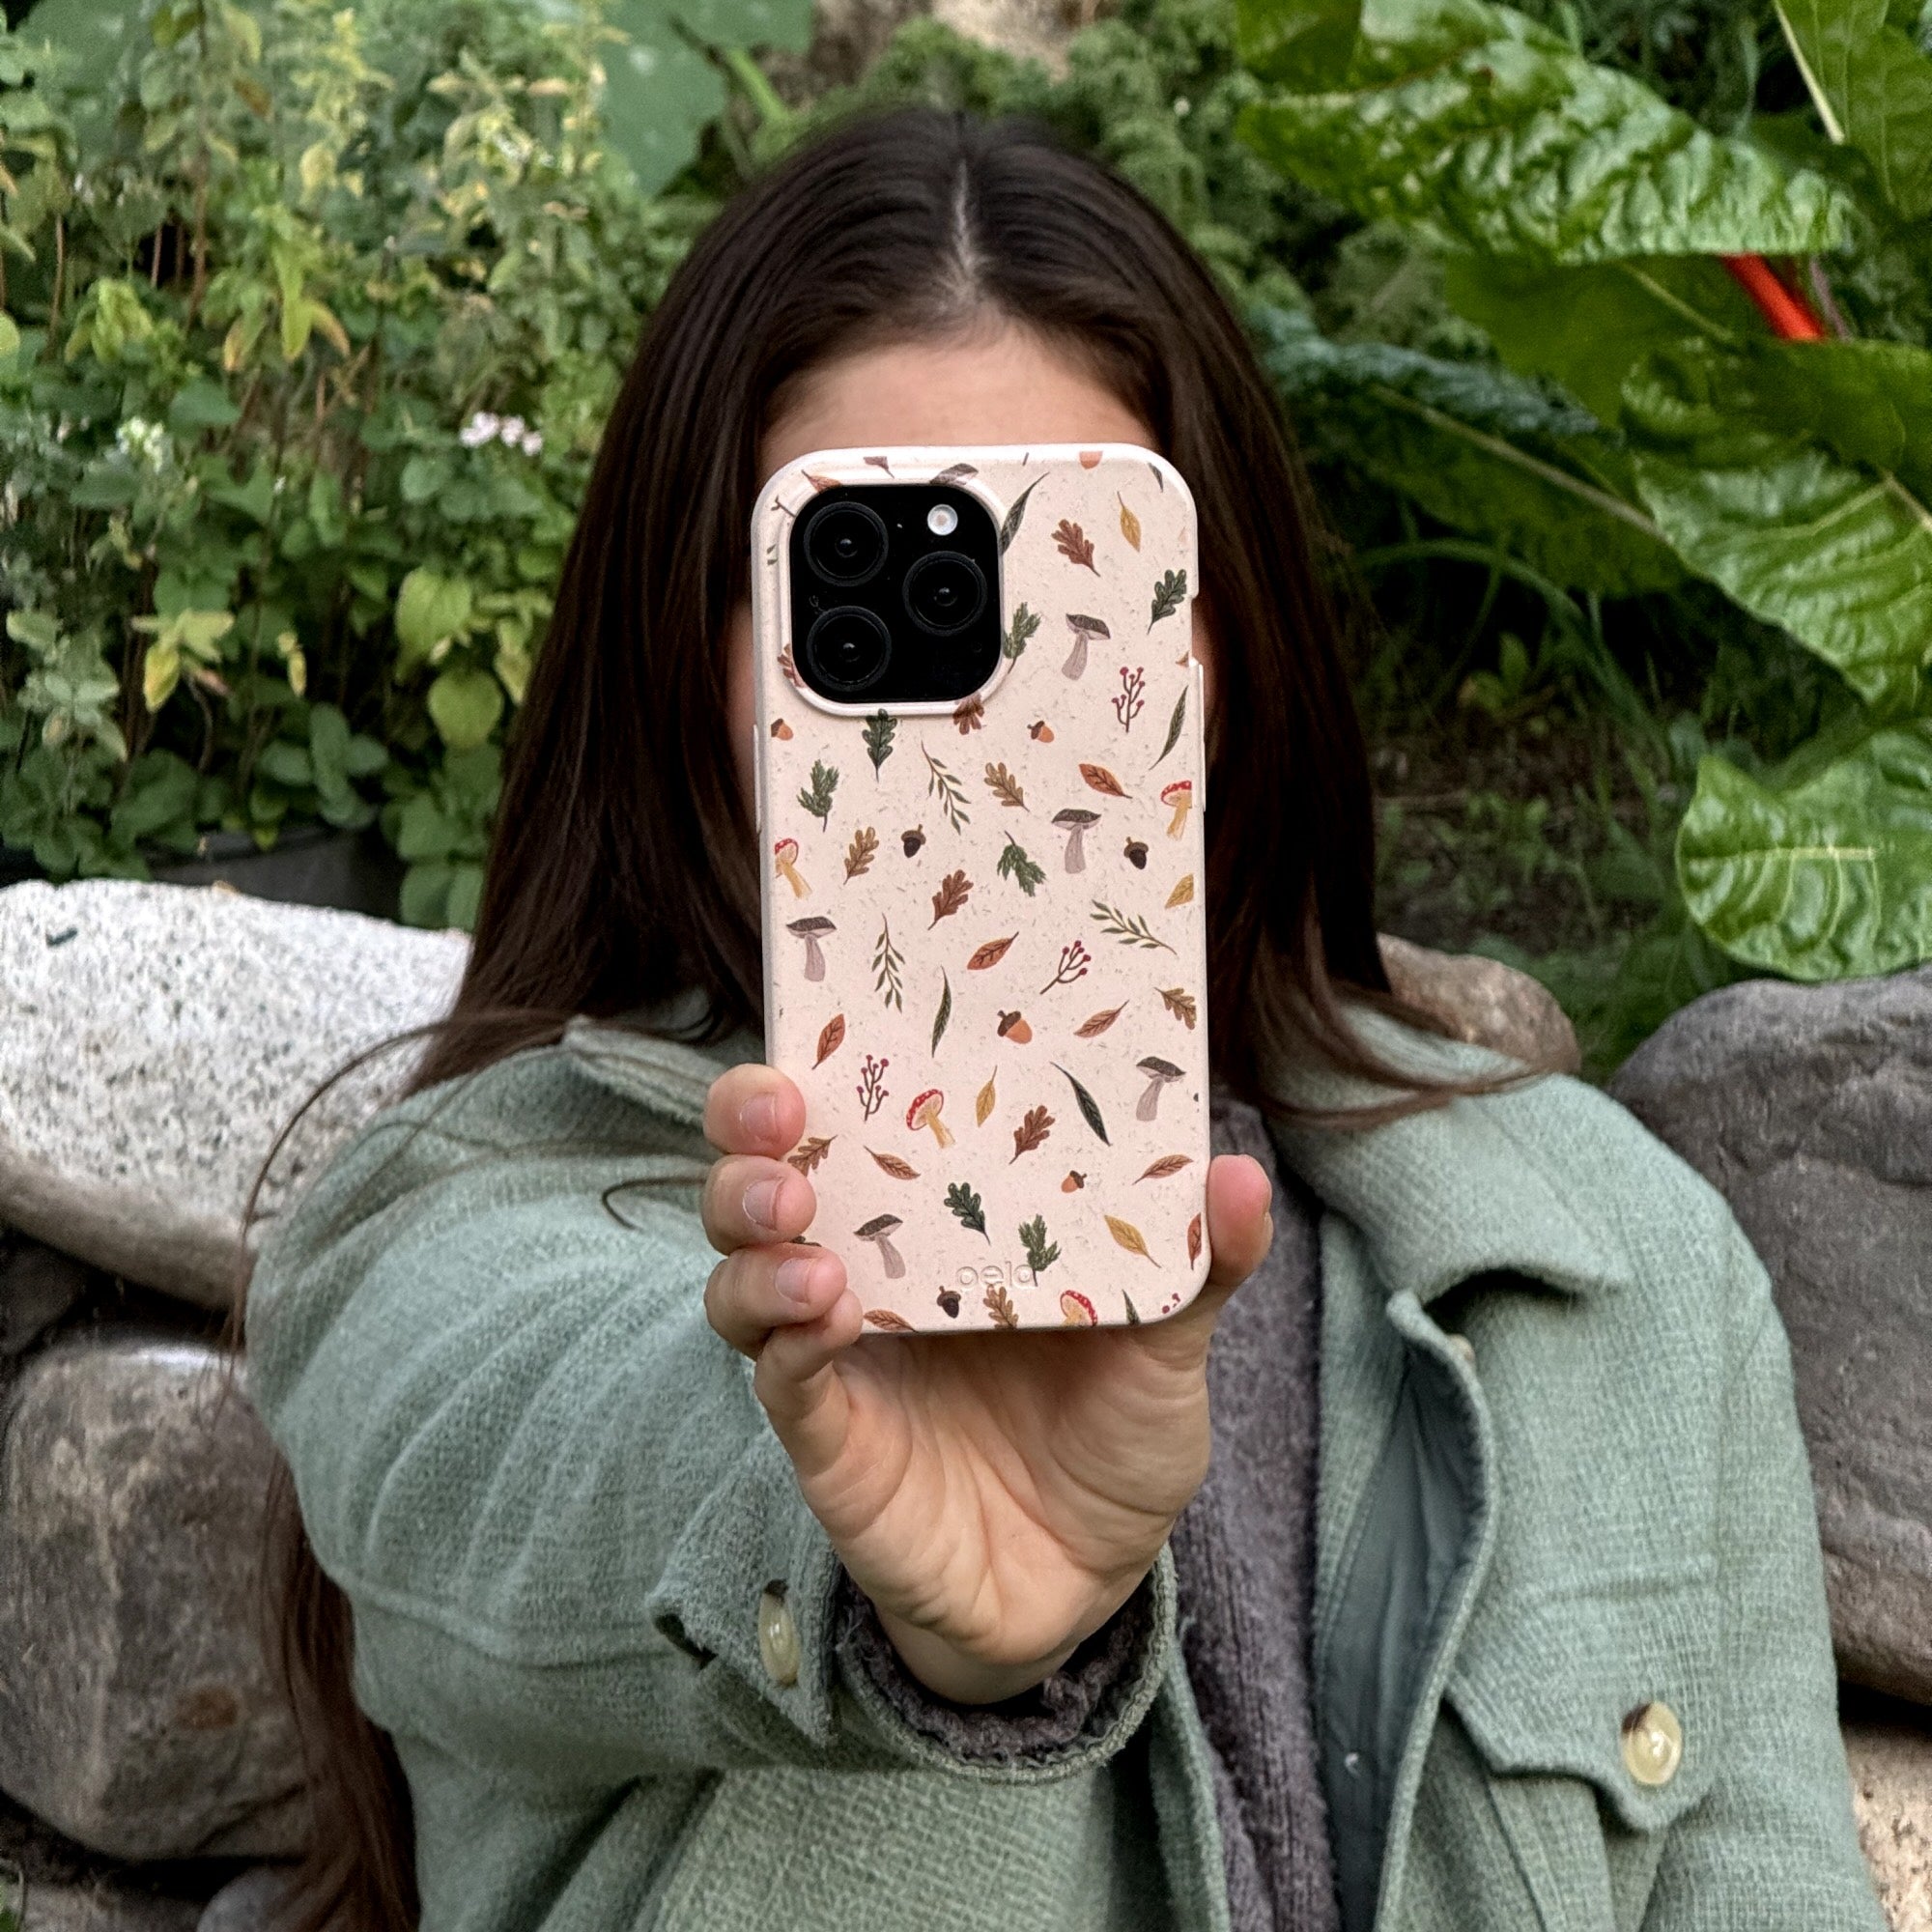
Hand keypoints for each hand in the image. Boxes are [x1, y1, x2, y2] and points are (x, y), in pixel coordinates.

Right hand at [700, 1063, 1272, 1704]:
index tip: (831, 1014)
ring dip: (752, 1236)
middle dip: (746, 1130)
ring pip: (743, 1274)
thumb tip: (1242, 1170)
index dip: (818, 1062)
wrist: (1089, 1585)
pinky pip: (778, 1378)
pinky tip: (825, 1312)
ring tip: (800, 1218)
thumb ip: (1199, 1263)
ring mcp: (839, 1354)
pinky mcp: (829, 1439)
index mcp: (938, 1223)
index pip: (852, 1119)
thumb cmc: (1115, 1439)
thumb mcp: (1169, 1343)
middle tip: (779, 1109)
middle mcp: (868, 1272)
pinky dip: (785, 1338)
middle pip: (762, 1177)